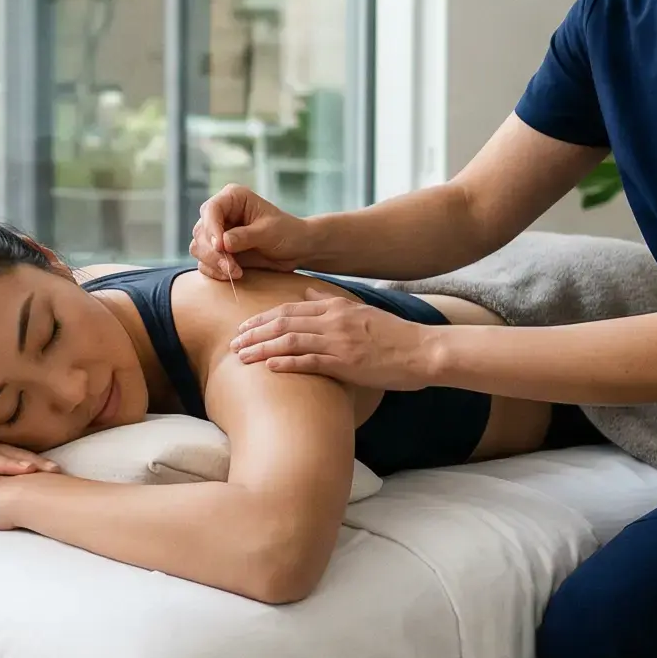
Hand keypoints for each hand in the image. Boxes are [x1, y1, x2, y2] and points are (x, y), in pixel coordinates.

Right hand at [190, 184, 313, 281]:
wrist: (296, 249)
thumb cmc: (287, 233)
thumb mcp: (269, 232)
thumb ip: (246, 236)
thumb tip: (223, 243)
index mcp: (233, 198)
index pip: (211, 209)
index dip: (212, 228)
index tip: (220, 247)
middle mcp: (221, 213)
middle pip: (201, 231)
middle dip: (213, 252)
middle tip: (231, 268)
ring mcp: (217, 232)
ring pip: (199, 248)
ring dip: (213, 263)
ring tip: (235, 273)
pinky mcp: (218, 251)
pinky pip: (205, 262)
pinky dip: (214, 271)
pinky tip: (232, 275)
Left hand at [230, 288, 437, 390]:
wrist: (423, 350)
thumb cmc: (394, 336)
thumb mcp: (361, 311)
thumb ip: (332, 302)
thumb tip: (307, 290)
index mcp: (336, 308)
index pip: (290, 308)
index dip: (263, 317)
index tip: (244, 325)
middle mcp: (334, 321)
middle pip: (283, 322)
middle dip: (254, 331)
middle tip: (233, 341)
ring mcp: (339, 342)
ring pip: (290, 340)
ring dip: (262, 347)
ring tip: (241, 356)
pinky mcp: (346, 363)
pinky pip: (310, 361)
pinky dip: (286, 362)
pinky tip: (269, 367)